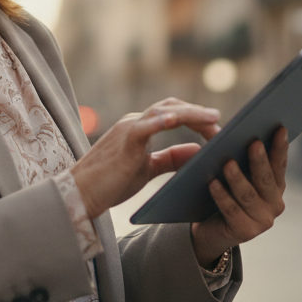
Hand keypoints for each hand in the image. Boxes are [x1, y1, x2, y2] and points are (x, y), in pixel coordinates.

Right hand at [72, 98, 221, 219]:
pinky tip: (177, 120)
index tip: (217, 129)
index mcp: (141, 128)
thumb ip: (171, 158)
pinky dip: (161, 121)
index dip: (197, 118)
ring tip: (212, 119)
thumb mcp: (148, 169)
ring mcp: (129, 129)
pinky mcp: (124, 141)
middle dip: (198, 113)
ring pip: (164, 111)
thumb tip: (198, 150)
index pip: (174, 114)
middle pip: (173, 107)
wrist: (80, 194)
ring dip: (191, 114)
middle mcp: (135, 122)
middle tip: (220, 123)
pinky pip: (144, 126)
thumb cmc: (111, 182)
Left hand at [190, 127, 288, 265]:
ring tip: (227, 163)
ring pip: (248, 195)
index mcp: (276, 186)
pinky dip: (221, 196)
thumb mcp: (230, 169)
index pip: (279, 164)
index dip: (280, 147)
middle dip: (260, 160)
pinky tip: (212, 183)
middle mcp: (274, 204)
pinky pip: (231, 210)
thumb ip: (231, 150)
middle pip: (266, 179)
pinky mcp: (245, 232)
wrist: (211, 230)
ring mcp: (263, 221)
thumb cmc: (224, 192)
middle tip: (254, 142)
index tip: (280, 128)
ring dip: (238, 178)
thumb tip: (220, 130)